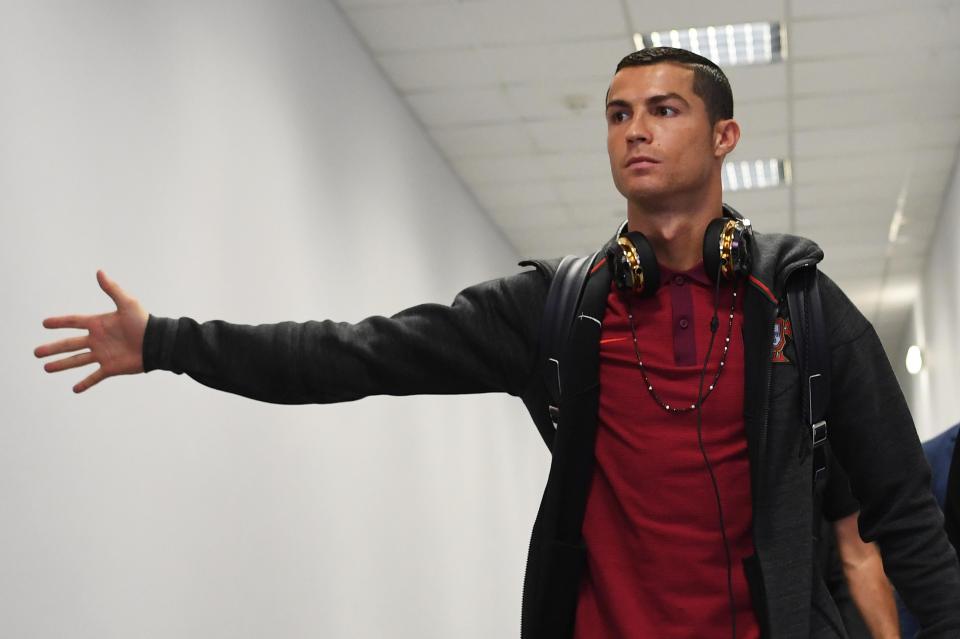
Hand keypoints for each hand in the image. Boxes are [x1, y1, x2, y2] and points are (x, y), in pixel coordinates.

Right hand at [35, 270, 148, 392]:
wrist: (157, 343)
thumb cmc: (144, 321)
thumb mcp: (127, 303)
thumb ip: (112, 289)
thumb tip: (99, 271)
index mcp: (99, 324)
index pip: (74, 322)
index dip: (60, 322)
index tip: (44, 323)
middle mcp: (98, 340)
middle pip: (70, 344)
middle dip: (53, 348)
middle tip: (36, 352)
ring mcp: (103, 354)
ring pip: (77, 361)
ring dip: (61, 365)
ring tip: (46, 368)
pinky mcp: (111, 367)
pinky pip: (95, 377)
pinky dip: (85, 383)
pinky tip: (74, 389)